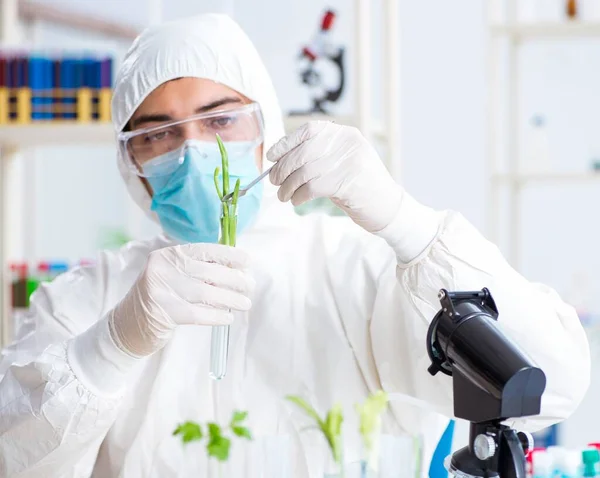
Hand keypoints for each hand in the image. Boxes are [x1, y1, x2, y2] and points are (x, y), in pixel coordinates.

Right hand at [109, 243, 253, 356]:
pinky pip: (199, 313)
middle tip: (250, 286)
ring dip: (231, 299)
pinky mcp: (164, 312)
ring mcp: (162, 290)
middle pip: (209, 272)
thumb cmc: (158, 298)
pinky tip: (228, 317)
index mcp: (168, 255)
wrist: (126, 325)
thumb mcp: (173, 276)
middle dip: (235, 280)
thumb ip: (197, 270)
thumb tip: (236, 270)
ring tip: (244, 303)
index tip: (247, 261)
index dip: (229, 255)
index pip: (204, 250)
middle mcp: (163, 269)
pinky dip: (217, 315)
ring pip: (207, 292)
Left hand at [267, 121, 402, 232]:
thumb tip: (281, 159)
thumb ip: (319, 156)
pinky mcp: (347, 183)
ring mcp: (349, 162)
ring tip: (284, 195)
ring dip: (288, 186)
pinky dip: (299, 195)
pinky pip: (312, 187)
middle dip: (283, 168)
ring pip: (304, 172)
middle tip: (274, 181)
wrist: (389, 208)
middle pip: (303, 152)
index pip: (310, 130)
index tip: (272, 155)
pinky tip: (297, 201)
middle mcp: (348, 144)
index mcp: (346, 135)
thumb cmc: (361, 188)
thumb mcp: (342, 163)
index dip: (287, 142)